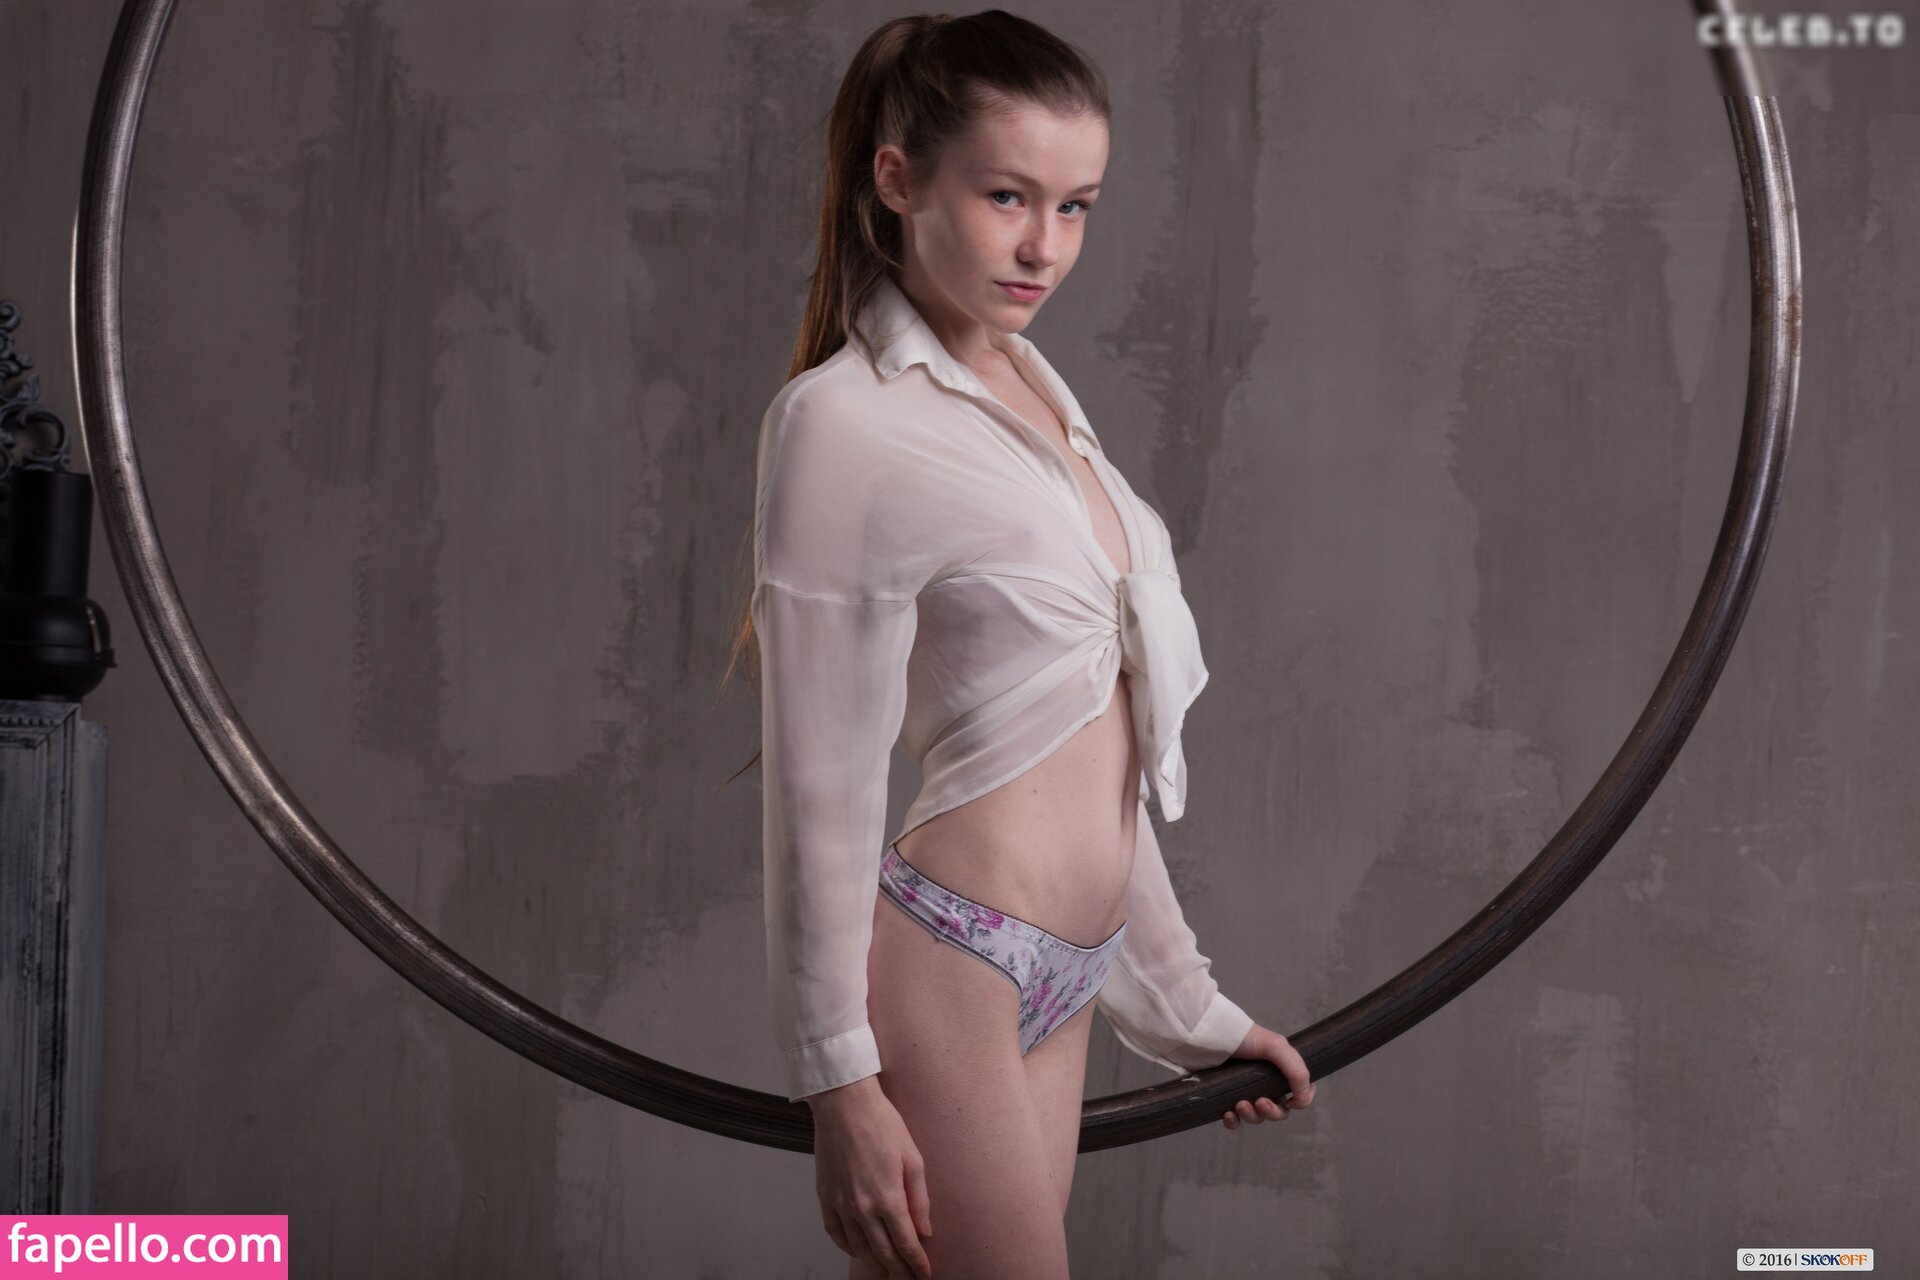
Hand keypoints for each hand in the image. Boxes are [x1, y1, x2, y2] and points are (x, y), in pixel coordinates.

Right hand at [807, 1075, 934, 1278]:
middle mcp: (862, 1207)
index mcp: (888, 1197)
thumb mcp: (913, 1158)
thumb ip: (920, 1199)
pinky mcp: (825, 1196)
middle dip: (899, 1271)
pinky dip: (848, 1247)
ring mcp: (840, 1204)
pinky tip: (858, 1251)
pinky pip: (835, 1233)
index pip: (906, 1244)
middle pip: (883, 1253)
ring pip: (859, 1248)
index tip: (925, 1274)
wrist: (844, 1104)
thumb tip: (925, 1230)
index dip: (917, 1264)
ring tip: (888, 1273)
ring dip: (875, 1264)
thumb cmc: (882, 1123)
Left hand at [1219, 1023, 1315, 1131]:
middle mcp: (1264, 1082)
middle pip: (1279, 1110)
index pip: (1299, 1092)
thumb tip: (1304, 1098)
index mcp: (1280, 1070)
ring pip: (1256, 1117)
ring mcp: (1244, 1091)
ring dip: (1251, 1116)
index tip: (1292, 1102)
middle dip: (1272, 1112)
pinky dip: (1234, 1122)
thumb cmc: (1243, 1037)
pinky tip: (1228, 1114)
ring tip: (1240, 1104)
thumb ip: (1296, 1070)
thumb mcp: (1276, 1046)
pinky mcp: (1225, 1098)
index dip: (1301, 1101)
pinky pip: (1234, 1121)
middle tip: (1260, 1102)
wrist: (1208, 1036)